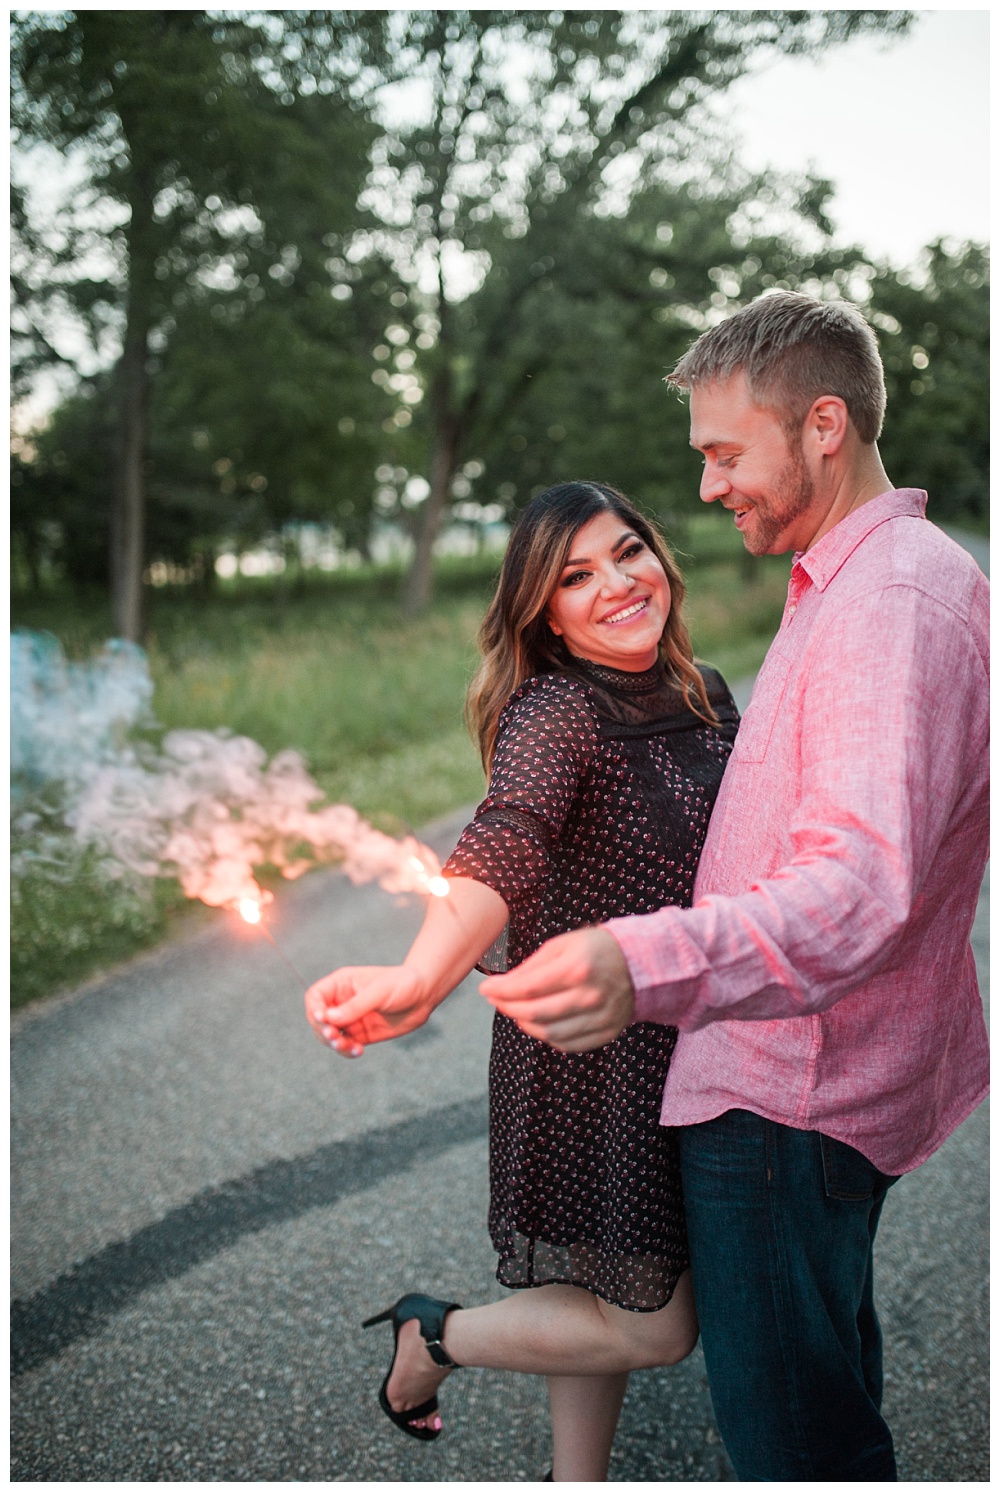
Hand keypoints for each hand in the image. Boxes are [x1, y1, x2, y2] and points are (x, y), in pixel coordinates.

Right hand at [304, 965, 435, 1057]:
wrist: (425, 995)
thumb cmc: (402, 984)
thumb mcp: (379, 992)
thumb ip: (355, 1006)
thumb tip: (329, 1018)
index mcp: (341, 984)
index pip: (315, 997)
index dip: (315, 1010)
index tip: (324, 1020)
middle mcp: (342, 1002)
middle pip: (318, 1020)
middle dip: (323, 1031)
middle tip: (335, 1037)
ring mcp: (350, 1019)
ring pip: (329, 1036)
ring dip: (334, 1044)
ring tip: (349, 1047)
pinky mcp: (360, 1034)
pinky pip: (345, 1045)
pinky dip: (347, 1051)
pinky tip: (358, 1052)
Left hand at [479, 927, 634, 1051]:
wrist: (642, 962)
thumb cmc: (597, 948)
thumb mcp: (563, 944)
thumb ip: (532, 965)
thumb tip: (503, 984)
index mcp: (577, 968)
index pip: (527, 988)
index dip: (501, 991)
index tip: (485, 989)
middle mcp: (589, 996)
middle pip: (535, 1013)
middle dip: (507, 1007)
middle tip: (496, 1000)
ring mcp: (600, 1017)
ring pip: (549, 1033)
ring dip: (524, 1024)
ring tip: (514, 1011)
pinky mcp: (607, 1032)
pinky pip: (568, 1044)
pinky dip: (546, 1037)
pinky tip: (538, 1024)